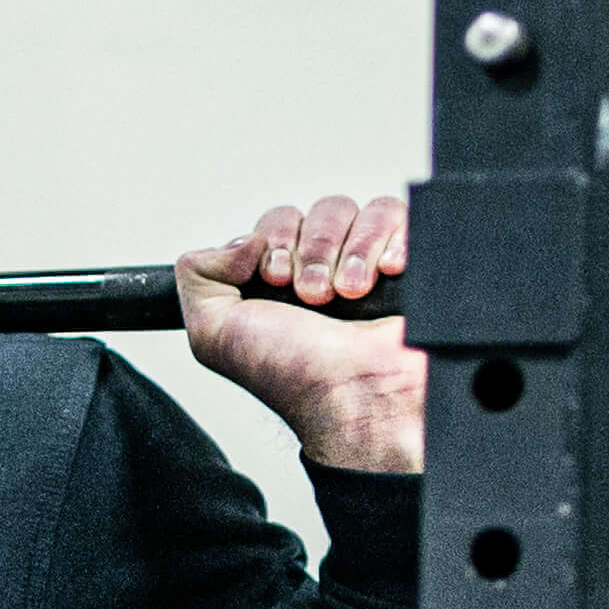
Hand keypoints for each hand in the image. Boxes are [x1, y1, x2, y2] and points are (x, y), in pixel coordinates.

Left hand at [177, 196, 423, 476]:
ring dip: (351, 249)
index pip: (278, 221)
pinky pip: (400, 214)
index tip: (276, 283)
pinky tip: (387, 271)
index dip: (275, 241)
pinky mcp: (411, 262)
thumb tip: (241, 239)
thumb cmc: (295, 376)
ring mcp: (371, 265)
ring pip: (358, 210)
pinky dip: (390, 238)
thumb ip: (198, 274)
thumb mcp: (214, 333)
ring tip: (350, 293)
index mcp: (282, 282)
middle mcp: (327, 270)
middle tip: (314, 296)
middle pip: (318, 211)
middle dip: (312, 250)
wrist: (359, 397)